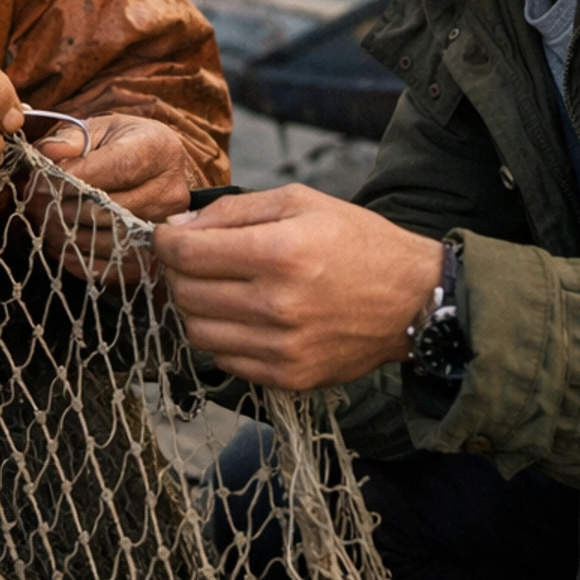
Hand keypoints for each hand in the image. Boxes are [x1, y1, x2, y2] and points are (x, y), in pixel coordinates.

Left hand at [26, 113, 193, 279]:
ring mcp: (163, 228)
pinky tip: (60, 238)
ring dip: (65, 232)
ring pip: (106, 239)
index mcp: (160, 150)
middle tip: (32, 200)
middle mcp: (170, 191)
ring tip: (43, 218)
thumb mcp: (98, 128)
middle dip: (63, 205)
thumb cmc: (119, 145)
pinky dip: (76, 255)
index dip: (76, 176)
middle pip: (111, 208)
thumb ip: (70, 138)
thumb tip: (47, 152)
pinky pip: (108, 266)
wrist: (150, 170)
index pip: (119, 168)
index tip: (41, 177)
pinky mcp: (151, 259)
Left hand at [153, 183, 443, 392]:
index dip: (166, 241)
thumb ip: (234, 209)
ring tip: (220, 289)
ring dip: (197, 307)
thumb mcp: (301, 202)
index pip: (187, 252)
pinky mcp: (288, 377)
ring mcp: (282, 348)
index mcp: (280, 252)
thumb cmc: (358, 242)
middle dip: (179, 271)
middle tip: (196, 259)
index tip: (169, 235)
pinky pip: (224, 361)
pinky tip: (244, 317)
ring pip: (197, 332)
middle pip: (186, 293)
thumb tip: (180, 225)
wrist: (413, 300)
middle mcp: (277, 304)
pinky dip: (222, 337)